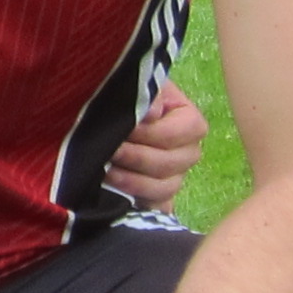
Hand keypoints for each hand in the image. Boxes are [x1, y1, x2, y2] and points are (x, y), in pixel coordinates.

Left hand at [108, 86, 210, 210]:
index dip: (154, 132)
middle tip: (109, 152)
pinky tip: (116, 196)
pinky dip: (138, 203)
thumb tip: (152, 113)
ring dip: (133, 181)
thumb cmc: (124, 97)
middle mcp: (187, 151)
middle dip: (138, 158)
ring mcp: (174, 176)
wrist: (103, 116)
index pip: (188, 130)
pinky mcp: (157, 197)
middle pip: (173, 162)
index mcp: (189, 121)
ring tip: (105, 172)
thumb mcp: (136, 85)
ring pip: (165, 187)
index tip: (127, 130)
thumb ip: (147, 94)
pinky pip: (157, 208)